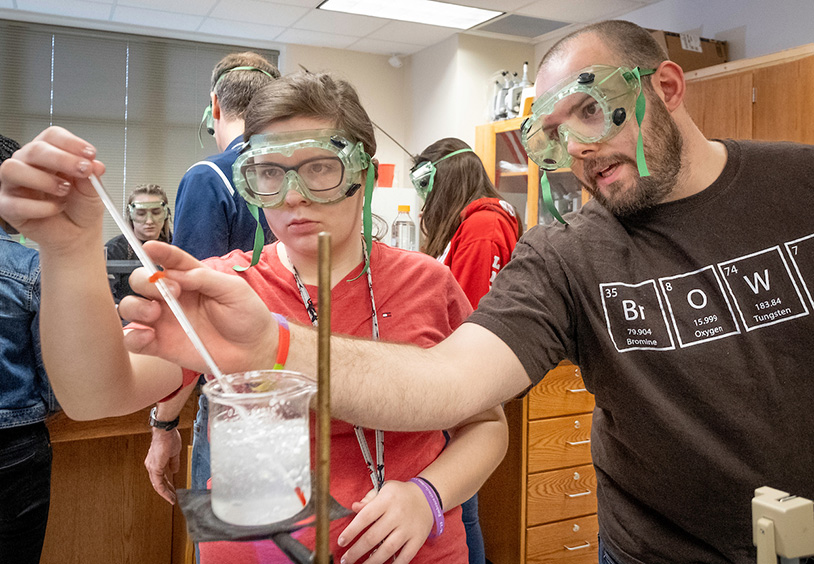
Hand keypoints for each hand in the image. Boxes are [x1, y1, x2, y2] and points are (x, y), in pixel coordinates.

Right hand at [0, 126, 105, 251]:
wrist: (78, 235)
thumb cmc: (80, 208)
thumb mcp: (93, 190)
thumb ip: (92, 176)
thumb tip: (95, 165)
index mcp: (49, 155)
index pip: (52, 136)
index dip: (71, 143)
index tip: (90, 154)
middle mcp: (28, 165)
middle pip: (35, 149)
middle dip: (61, 159)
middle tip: (83, 170)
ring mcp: (14, 185)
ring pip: (12, 169)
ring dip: (43, 179)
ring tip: (64, 191)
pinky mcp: (7, 206)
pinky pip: (14, 203)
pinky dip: (39, 207)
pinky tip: (55, 208)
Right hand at [118, 241, 278, 375]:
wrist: (254, 350)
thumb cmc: (247, 316)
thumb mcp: (233, 289)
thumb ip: (204, 278)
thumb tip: (175, 273)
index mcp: (190, 279)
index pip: (169, 260)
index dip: (158, 252)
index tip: (150, 247)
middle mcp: (172, 297)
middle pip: (141, 280)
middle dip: (146, 282)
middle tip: (170, 291)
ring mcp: (164, 321)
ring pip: (130, 307)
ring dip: (135, 307)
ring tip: (155, 313)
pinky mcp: (161, 345)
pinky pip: (133, 339)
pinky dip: (133, 336)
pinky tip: (148, 336)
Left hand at [144, 428, 181, 503]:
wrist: (165, 431)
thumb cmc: (169, 438)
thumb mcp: (174, 453)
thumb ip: (173, 463)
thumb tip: (175, 470)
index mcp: (156, 462)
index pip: (160, 477)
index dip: (167, 485)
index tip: (173, 491)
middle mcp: (151, 465)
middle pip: (158, 483)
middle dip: (166, 491)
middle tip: (173, 498)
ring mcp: (152, 467)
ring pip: (157, 485)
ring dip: (166, 493)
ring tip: (172, 499)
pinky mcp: (154, 468)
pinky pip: (158, 483)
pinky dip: (164, 491)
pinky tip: (170, 495)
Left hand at [337, 480, 433, 563]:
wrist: (427, 496)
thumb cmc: (399, 494)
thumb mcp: (384, 489)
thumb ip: (368, 499)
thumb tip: (354, 507)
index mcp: (387, 500)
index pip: (365, 517)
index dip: (351, 531)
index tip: (341, 542)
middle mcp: (398, 514)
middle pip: (374, 536)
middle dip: (357, 551)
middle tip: (345, 560)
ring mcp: (408, 528)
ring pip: (388, 549)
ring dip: (372, 561)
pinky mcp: (418, 539)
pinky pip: (405, 556)